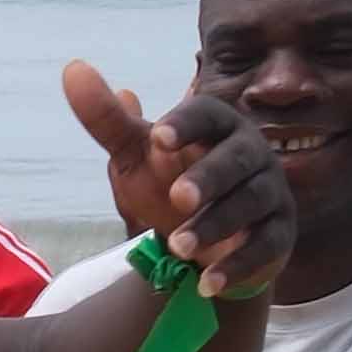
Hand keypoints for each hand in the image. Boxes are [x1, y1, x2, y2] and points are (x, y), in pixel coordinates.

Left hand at [63, 58, 294, 299]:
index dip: (185, 124)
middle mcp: (251, 154)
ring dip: (215, 225)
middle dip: (209, 178)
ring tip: (178, 247)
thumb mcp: (135, 155)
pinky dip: (237, 266)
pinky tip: (207, 283)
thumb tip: (73, 69)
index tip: (157, 137)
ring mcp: (269, 194)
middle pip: (237, 160)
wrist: (202, 244)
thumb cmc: (168, 184)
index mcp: (217, 126)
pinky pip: (265, 247)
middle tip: (176, 197)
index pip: (207, 114)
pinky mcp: (279, 234)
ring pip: (250, 204)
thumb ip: (107, 119)